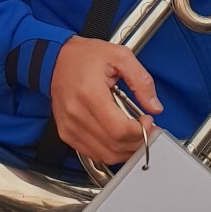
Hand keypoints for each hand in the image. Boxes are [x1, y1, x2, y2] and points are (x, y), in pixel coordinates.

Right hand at [50, 37, 162, 164]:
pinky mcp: (66, 134)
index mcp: (90, 94)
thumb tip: (154, 107)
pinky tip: (118, 138)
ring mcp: (70, 127)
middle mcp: (77, 114)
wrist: (56, 59)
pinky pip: (93, 154)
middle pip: (114, 146)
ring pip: (105, 155)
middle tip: (146, 129)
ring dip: (125, 150)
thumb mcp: (120, 56)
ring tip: (135, 134)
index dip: (140, 131)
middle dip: (137, 142)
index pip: (120, 130)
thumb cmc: (84, 56)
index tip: (148, 121)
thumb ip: (141, 81)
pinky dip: (110, 151)